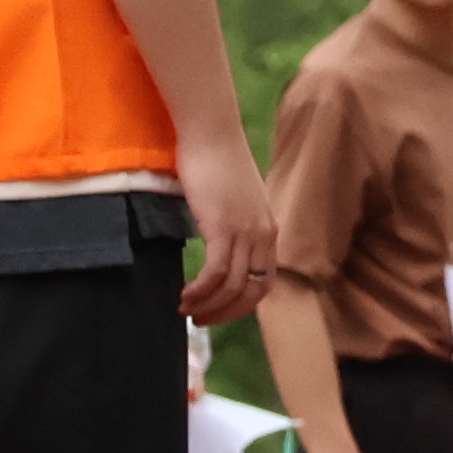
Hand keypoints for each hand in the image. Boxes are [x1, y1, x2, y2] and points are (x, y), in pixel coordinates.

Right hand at [175, 138, 279, 323]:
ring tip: (185, 309)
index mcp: (268, 229)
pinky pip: (216, 273)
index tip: (218, 311)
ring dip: (208, 305)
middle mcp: (263, 234)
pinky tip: (184, 295)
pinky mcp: (224, 227)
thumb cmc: (215, 160)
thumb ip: (232, 223)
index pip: (265, 282)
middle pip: (253, 292)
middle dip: (226, 313)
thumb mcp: (232, 199)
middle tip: (200, 320)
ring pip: (233, 287)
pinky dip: (200, 291)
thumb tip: (217, 243)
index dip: (242, 304)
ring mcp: (246, 231)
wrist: (211, 132)